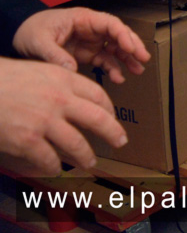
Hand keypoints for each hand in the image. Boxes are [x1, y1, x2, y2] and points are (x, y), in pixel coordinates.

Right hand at [0, 56, 128, 174]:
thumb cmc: (5, 79)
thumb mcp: (40, 71)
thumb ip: (61, 83)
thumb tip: (78, 99)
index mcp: (64, 79)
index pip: (98, 95)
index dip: (110, 109)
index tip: (113, 118)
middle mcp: (59, 99)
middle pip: (98, 119)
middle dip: (113, 133)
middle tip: (120, 142)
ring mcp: (44, 121)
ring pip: (77, 143)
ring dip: (86, 156)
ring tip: (90, 162)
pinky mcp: (27, 140)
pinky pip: (49, 159)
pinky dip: (54, 166)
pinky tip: (56, 168)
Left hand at [13, 8, 150, 83]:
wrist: (21, 34)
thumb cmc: (31, 30)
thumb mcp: (39, 41)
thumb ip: (55, 54)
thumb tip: (71, 69)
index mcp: (83, 19)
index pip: (110, 24)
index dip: (123, 35)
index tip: (130, 48)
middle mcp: (92, 29)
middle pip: (118, 35)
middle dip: (132, 46)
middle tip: (144, 58)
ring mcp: (91, 42)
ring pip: (116, 49)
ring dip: (128, 59)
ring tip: (138, 70)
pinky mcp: (87, 54)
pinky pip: (105, 61)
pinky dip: (113, 69)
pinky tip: (118, 78)